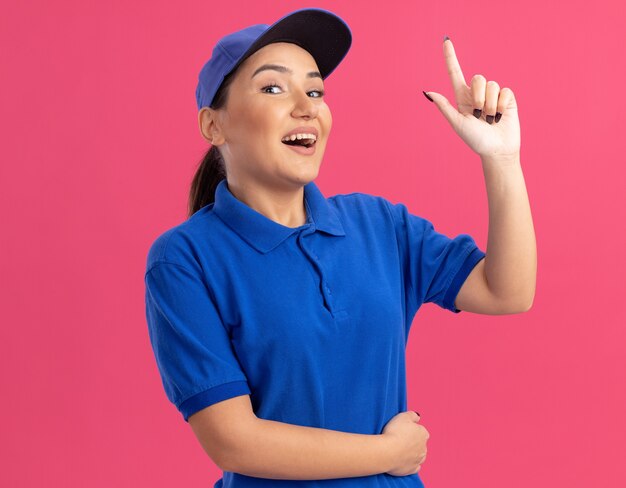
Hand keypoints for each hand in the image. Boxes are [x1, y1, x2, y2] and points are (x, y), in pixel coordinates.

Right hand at [382, 410, 428, 475]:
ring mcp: (419, 460)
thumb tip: (417, 417)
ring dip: (412, 453)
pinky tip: (402, 460)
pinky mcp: (412, 470)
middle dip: (412, 442)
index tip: (402, 430)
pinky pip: (414, 467)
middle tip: (399, 439)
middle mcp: (424, 447)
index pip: (420, 430)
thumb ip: (412, 415)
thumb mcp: (403, 416)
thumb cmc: (394, 432)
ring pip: (418, 455)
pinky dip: (409, 464)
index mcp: (423, 433)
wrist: (387, 452)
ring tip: (400, 450)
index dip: (411, 430)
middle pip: (419, 443)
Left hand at [424, 37, 520, 160]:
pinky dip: (502, 105)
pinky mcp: (507, 98)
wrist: (497, 150)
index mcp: (462, 98)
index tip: (445, 40)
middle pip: (477, 78)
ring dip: (491, 105)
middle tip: (479, 116)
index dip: (450, 56)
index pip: (455, 72)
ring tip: (490, 119)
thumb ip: (445, 107)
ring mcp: (493, 95)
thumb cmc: (476, 140)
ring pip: (492, 85)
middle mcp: (477, 93)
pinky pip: (505, 91)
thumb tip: (428, 92)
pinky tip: (501, 116)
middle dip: (479, 97)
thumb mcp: (458, 124)